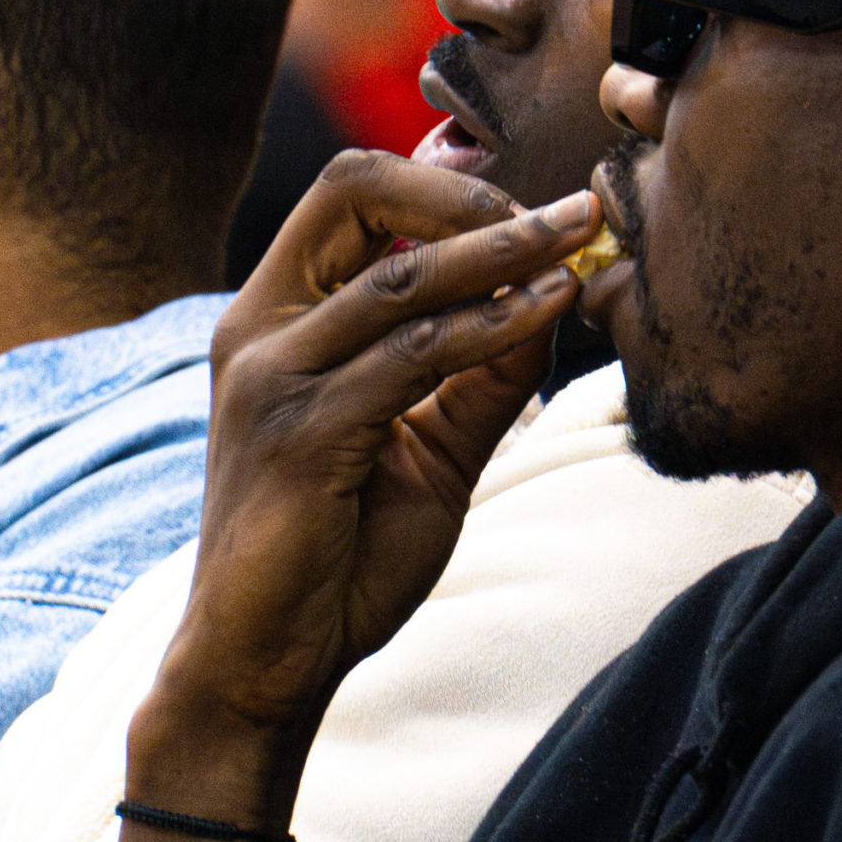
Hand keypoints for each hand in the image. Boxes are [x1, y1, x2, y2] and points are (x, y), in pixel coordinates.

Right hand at [122, 151, 600, 841]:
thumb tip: (558, 290)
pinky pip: (412, 356)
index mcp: (276, 316)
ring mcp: (272, 377)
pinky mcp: (301, 434)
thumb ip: (483, 367)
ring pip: (400, 275)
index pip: (351, 192)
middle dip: (473, 193)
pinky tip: (548, 311)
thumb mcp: (429, 440)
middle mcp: (258, 328)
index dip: (447, 180)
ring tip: (582, 239)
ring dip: (504, 249)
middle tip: (568, 213)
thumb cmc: (341, 550)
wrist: (270, 661)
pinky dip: (490, 325)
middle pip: (356, 190)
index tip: (536, 201)